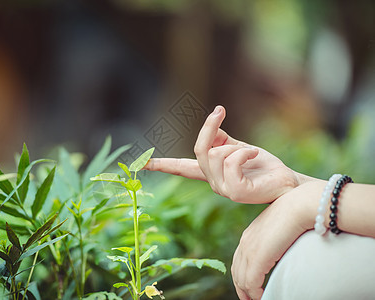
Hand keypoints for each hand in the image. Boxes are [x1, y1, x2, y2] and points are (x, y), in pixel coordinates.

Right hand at [145, 105, 302, 202]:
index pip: (181, 168)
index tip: (140, 164)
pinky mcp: (236, 192)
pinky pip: (231, 162)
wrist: (288, 182)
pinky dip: (244, 152)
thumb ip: (223, 140)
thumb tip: (213, 127)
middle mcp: (212, 182)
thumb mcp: (239, 148)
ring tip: (251, 152)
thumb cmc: (264, 167)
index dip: (161, 164)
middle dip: (210, 127)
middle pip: (200, 150)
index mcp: (210, 172)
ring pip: (216, 154)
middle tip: (220, 111)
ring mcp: (222, 190)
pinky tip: (254, 155)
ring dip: (236, 146)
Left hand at [231, 184, 313, 298]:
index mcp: (249, 234)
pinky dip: (255, 294)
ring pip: (242, 279)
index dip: (243, 276)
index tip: (250, 289)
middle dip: (242, 288)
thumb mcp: (281, 229)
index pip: (239, 260)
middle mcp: (245, 241)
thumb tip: (282, 249)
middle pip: (237, 271)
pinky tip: (263, 297)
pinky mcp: (257, 257)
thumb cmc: (299, 213)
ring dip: (249, 293)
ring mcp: (249, 248)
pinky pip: (251, 282)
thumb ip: (276, 240)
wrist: (301, 205)